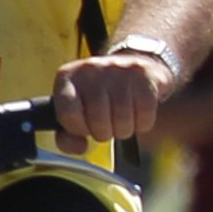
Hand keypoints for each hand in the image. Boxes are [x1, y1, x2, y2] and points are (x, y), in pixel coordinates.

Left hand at [50, 49, 172, 150]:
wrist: (131, 65)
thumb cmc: (97, 97)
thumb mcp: (75, 113)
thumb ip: (68, 138)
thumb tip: (81, 146)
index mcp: (67, 77)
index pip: (68, 113)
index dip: (78, 129)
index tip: (84, 127)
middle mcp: (91, 69)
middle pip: (98, 121)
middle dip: (104, 132)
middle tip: (106, 124)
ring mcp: (118, 69)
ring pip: (123, 122)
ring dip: (124, 130)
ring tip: (121, 118)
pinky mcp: (143, 74)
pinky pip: (145, 117)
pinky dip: (142, 123)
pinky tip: (136, 112)